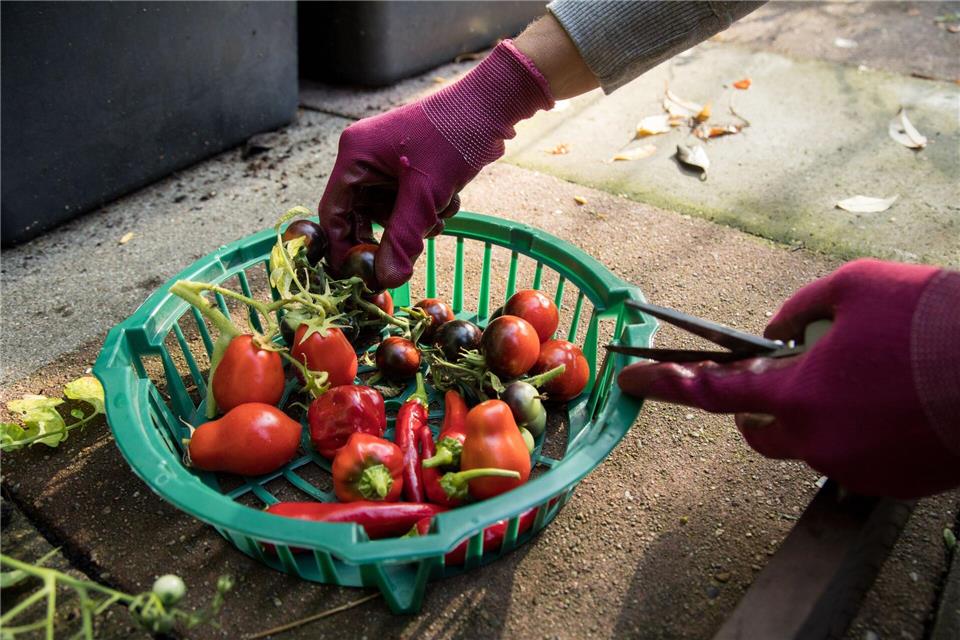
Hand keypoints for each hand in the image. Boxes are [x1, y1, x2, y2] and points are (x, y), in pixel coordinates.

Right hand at [318, 40, 552, 288]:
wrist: (492, 108)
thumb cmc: (453, 138)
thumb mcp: (426, 196)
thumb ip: (402, 239)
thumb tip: (385, 280)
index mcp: (355, 154)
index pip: (333, 211)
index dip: (341, 246)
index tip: (353, 277)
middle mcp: (364, 156)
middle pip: (360, 213)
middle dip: (388, 234)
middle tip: (403, 258)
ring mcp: (386, 161)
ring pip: (387, 211)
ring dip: (413, 223)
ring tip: (439, 216)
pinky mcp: (407, 167)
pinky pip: (405, 202)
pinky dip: (425, 210)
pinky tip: (447, 202)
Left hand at [618, 259, 959, 497]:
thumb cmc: (930, 319)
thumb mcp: (853, 288)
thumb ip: (797, 311)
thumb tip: (775, 331)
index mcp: (797, 393)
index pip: (711, 395)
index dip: (664, 385)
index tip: (630, 382)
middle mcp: (816, 441)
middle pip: (755, 432)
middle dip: (756, 406)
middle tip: (786, 373)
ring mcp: (851, 468)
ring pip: (803, 445)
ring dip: (809, 415)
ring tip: (854, 380)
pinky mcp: (884, 484)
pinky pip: (844, 457)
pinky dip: (848, 432)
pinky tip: (883, 403)